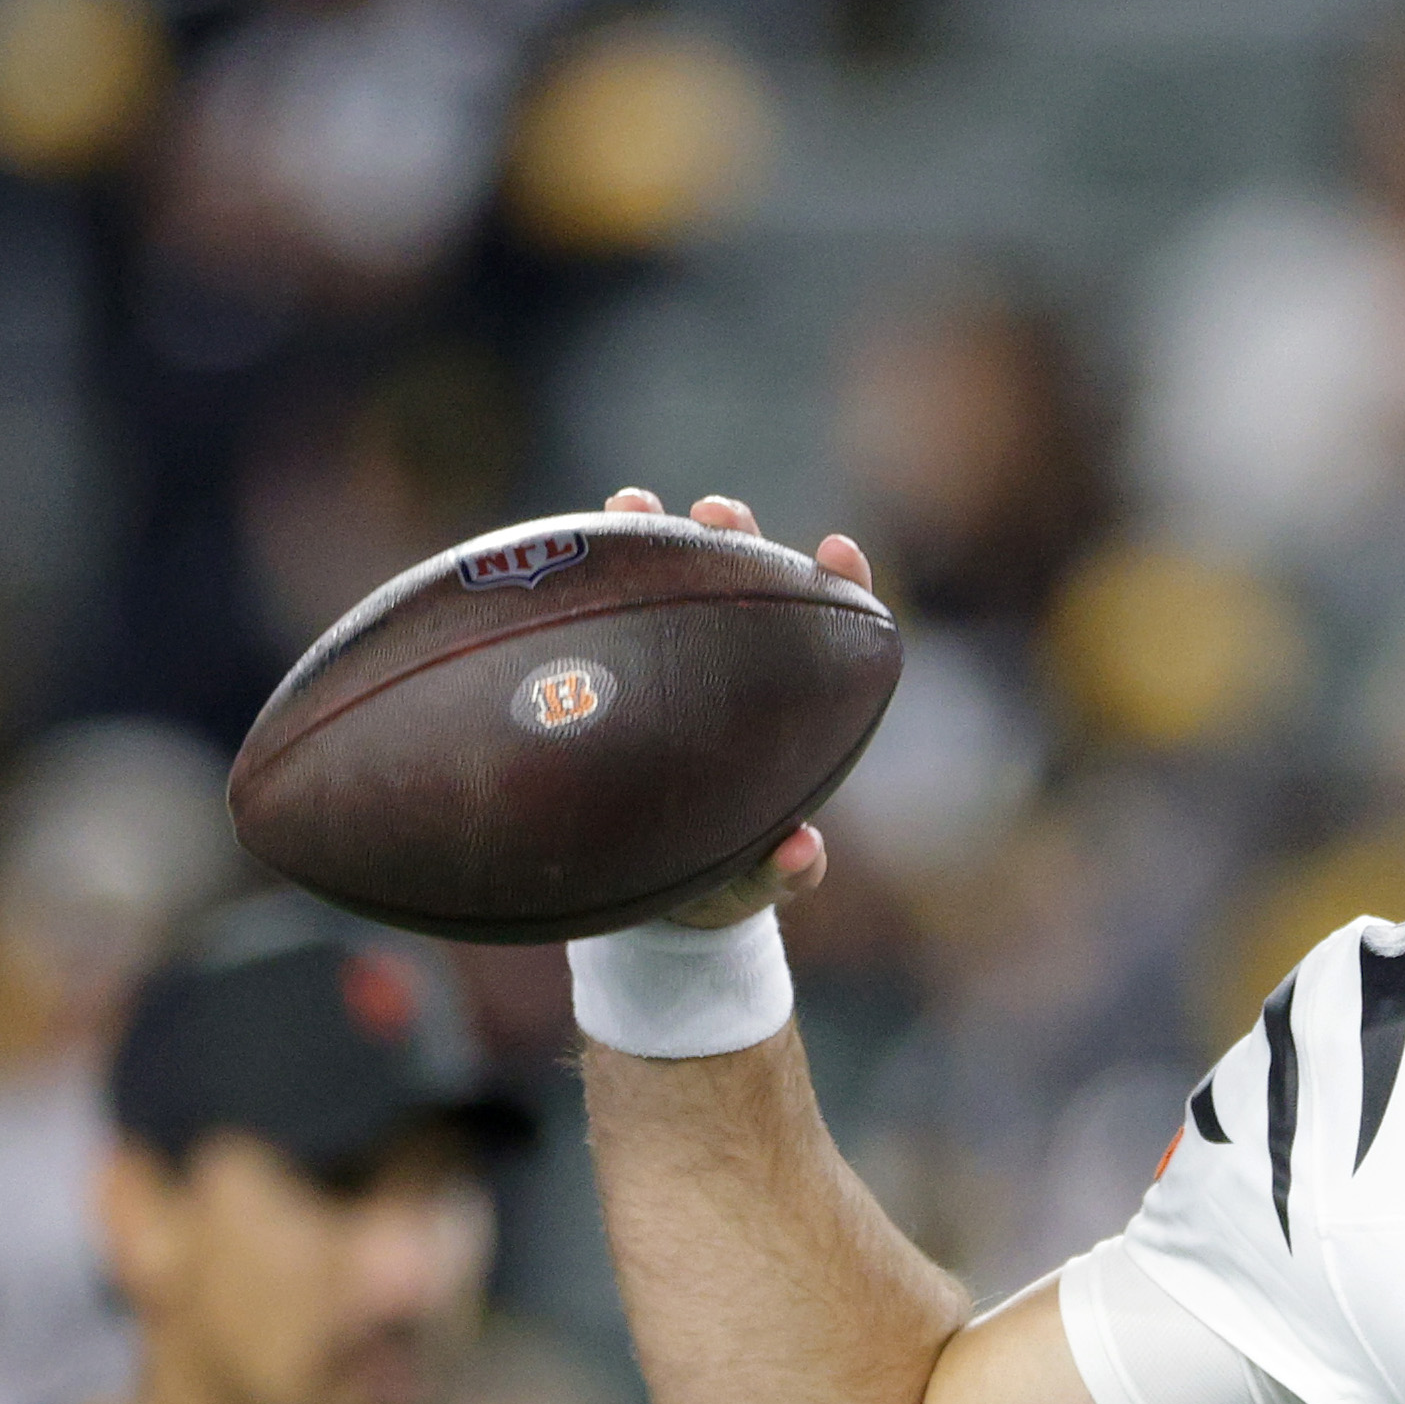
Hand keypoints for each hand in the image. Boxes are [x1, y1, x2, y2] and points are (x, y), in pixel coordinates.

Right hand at [603, 487, 870, 929]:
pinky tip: (564, 545)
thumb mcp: (749, 885)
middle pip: (745, 583)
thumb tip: (806, 850)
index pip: (828, 629)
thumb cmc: (715, 883)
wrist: (641, 899)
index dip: (840, 585)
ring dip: (656, 537)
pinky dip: (587, 577)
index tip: (836, 549)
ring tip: (634, 505)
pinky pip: (597, 615)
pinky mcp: (606, 668)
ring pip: (668, 583)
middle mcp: (729, 669)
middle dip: (737, 536)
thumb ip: (781, 875)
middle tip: (718, 513)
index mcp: (785, 709)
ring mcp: (665, 662)